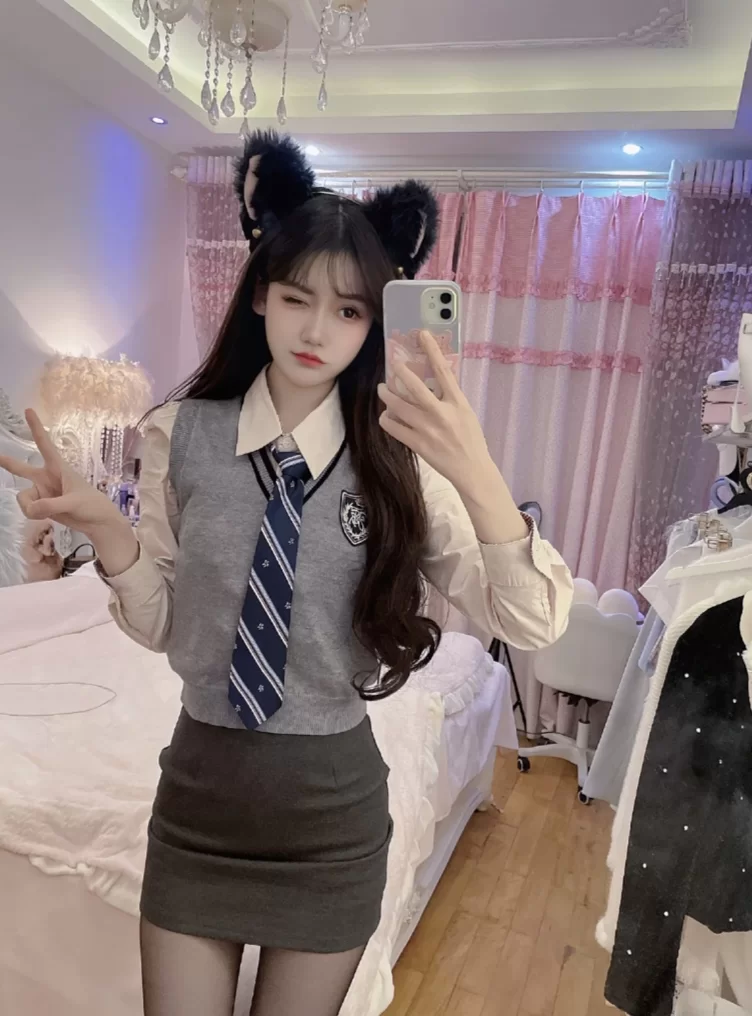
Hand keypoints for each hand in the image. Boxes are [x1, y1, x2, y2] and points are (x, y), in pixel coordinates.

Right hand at [0, 409, 124, 535]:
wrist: (97, 523)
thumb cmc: (91, 505)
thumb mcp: (74, 503)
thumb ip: (51, 506)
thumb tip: (31, 508)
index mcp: (58, 468)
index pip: (45, 444)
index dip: (36, 427)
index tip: (28, 410)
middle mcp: (46, 477)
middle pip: (22, 469)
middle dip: (8, 462)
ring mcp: (42, 492)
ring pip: (23, 498)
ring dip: (31, 507)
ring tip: (48, 512)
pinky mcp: (40, 505)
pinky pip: (26, 509)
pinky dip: (33, 514)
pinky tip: (46, 517)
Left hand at [377, 330, 492, 491]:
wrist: (472, 469)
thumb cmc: (470, 440)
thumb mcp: (466, 413)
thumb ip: (450, 398)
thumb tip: (433, 382)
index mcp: (457, 403)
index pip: (444, 371)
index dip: (432, 350)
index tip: (423, 334)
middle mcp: (442, 414)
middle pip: (415, 386)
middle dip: (400, 372)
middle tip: (393, 364)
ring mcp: (428, 429)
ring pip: (399, 407)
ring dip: (387, 396)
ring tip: (382, 390)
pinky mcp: (418, 444)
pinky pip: (394, 428)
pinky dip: (387, 420)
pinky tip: (386, 416)